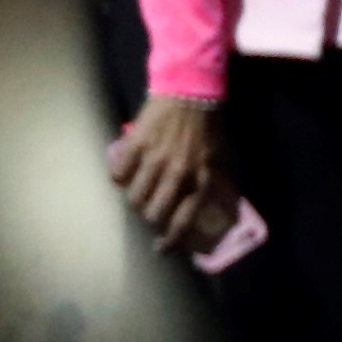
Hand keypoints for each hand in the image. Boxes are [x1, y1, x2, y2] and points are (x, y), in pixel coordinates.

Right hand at [107, 93, 237, 259]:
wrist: (191, 93)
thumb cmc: (209, 130)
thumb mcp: (223, 162)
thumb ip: (218, 188)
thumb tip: (216, 216)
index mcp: (201, 180)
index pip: (182, 222)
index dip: (170, 241)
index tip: (161, 248)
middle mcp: (177, 174)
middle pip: (153, 213)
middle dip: (150, 221)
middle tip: (150, 215)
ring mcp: (154, 159)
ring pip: (134, 197)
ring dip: (135, 202)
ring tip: (138, 196)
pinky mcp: (136, 145)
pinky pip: (118, 173)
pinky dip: (118, 178)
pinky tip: (124, 175)